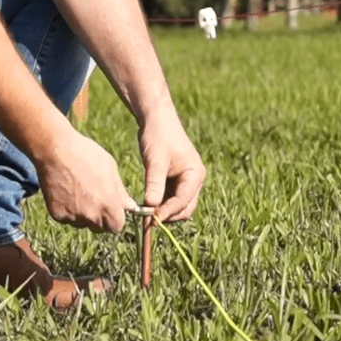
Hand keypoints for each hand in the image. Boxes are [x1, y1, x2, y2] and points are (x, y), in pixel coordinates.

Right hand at [35, 130, 137, 232]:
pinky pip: (66, 217)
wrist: (55, 150)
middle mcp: (92, 216)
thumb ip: (119, 191)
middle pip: (99, 227)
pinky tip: (65, 191)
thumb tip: (129, 205)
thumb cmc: (86, 155)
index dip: (115, 217)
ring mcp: (73, 217)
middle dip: (99, 217)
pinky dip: (67, 209)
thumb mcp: (110, 169)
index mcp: (109, 207)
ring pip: (81, 223)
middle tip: (93, 198)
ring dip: (82, 214)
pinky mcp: (57, 215)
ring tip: (77, 190)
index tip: (111, 208)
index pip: (117, 226)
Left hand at [139, 102, 204, 221]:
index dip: (168, 212)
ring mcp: (186, 182)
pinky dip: (160, 204)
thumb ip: (154, 183)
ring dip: (163, 211)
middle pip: (184, 208)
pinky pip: (170, 199)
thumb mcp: (155, 160)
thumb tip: (151, 207)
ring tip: (145, 214)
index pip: (184, 200)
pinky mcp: (175, 181)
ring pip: (177, 206)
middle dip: (168, 215)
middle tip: (147, 221)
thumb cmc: (158, 136)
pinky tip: (146, 206)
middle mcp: (194, 180)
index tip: (152, 219)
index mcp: (195, 174)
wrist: (157, 119)